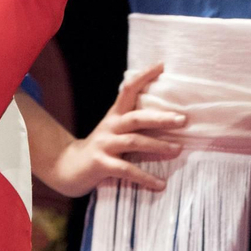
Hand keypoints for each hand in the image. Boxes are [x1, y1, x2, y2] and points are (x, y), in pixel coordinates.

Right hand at [41, 62, 185, 197]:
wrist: (68, 168)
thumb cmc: (101, 148)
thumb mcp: (114, 130)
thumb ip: (132, 123)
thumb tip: (165, 116)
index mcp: (115, 115)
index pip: (129, 89)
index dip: (144, 76)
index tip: (161, 65)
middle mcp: (110, 126)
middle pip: (137, 117)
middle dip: (161, 118)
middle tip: (183, 119)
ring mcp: (104, 144)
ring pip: (134, 142)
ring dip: (158, 146)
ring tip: (178, 150)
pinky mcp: (101, 164)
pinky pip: (127, 170)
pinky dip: (145, 178)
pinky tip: (160, 184)